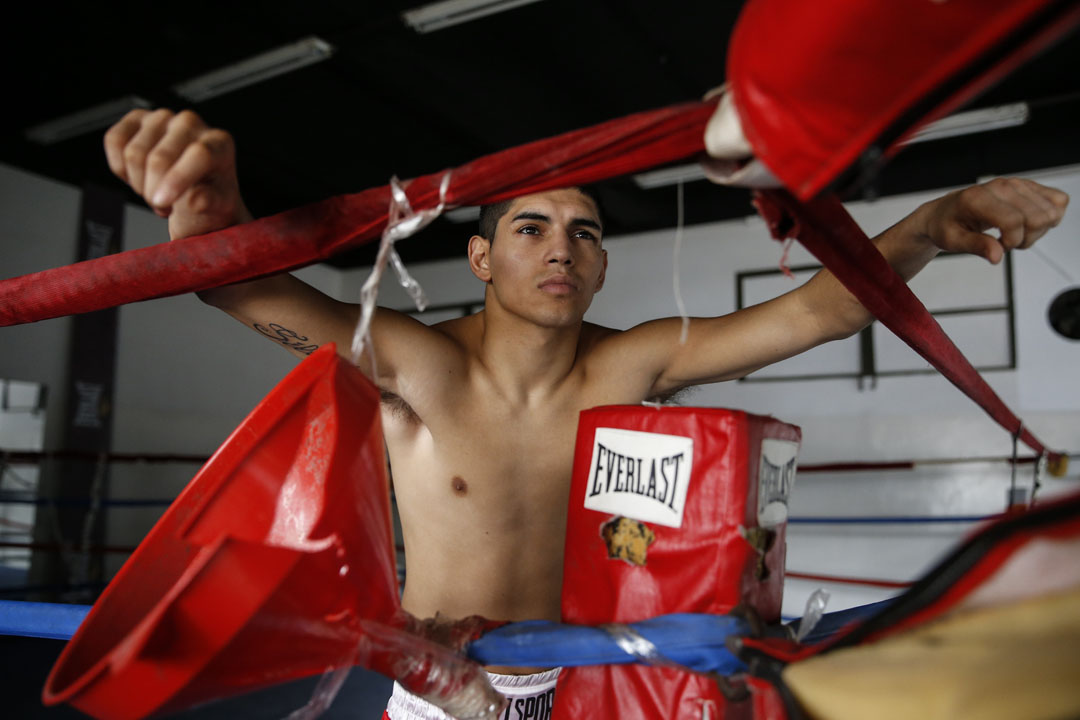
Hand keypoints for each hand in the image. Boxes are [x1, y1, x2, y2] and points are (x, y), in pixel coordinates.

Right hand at [104, 108, 251, 239]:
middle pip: (159, 159)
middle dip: (154, 192)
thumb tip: (196, 199)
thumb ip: (211, 202)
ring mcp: (162, 118)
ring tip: (157, 192)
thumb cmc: (210, 194)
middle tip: (164, 206)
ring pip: (133, 154)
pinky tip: (139, 176)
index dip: (177, 180)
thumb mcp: (220, 206)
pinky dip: (120, 168)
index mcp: (219, 142)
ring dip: (139, 184)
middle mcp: (191, 123)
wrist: (194, 188)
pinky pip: (114, 141)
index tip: (163, 202)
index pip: (198, 154)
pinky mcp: (136, 119)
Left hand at [920, 177, 1068, 263]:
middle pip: (1038, 217)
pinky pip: (1058, 201)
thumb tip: (997, 256)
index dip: (1011, 242)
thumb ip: (976, 247)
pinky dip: (1049, 218)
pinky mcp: (1028, 186)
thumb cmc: (947, 225)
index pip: (1014, 222)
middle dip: (1026, 238)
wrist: (945, 212)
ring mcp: (1017, 184)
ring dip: (1038, 230)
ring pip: (1052, 211)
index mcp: (978, 199)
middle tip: (1005, 241)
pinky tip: (1028, 224)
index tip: (997, 247)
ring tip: (1015, 232)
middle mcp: (1001, 186)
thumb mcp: (952, 241)